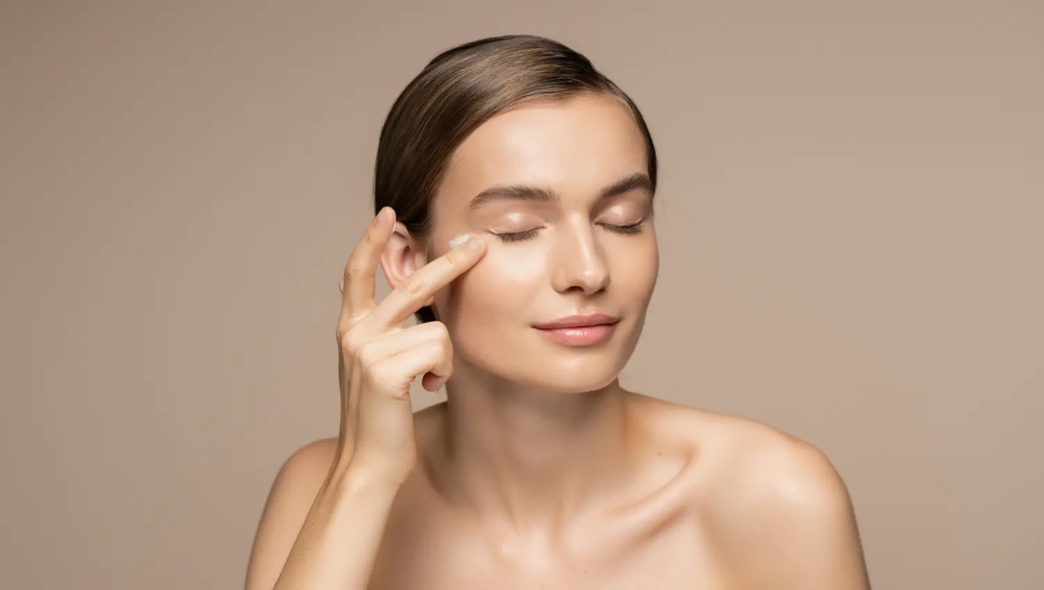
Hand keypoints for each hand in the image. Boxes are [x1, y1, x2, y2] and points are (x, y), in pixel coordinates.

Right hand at [332, 207, 485, 484]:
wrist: (368, 463)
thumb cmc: (383, 416)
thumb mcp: (381, 365)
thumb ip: (391, 331)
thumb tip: (422, 296)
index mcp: (352, 327)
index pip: (357, 272)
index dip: (371, 241)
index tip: (389, 214)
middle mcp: (355, 332)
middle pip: (412, 283)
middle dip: (451, 263)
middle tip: (479, 244)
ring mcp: (367, 349)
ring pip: (438, 329)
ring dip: (445, 359)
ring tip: (429, 381)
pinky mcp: (385, 370)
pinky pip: (439, 352)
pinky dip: (444, 372)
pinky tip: (427, 390)